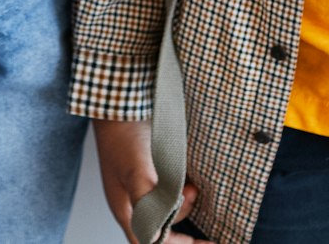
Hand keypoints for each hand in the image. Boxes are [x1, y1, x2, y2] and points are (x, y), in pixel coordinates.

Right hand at [93, 117, 197, 242]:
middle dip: (183, 214)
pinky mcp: (151, 168)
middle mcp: (134, 200)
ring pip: (168, 206)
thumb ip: (148, 205)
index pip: (152, 243)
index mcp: (126, 209)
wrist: (121, 99)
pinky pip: (170, 187)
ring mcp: (142, 184)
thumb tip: (159, 235)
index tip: (207, 242)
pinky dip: (183, 186)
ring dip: (184, 199)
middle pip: (163, 226)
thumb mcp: (137, 172)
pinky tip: (190, 175)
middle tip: (193, 192)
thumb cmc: (122, 134)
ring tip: (192, 182)